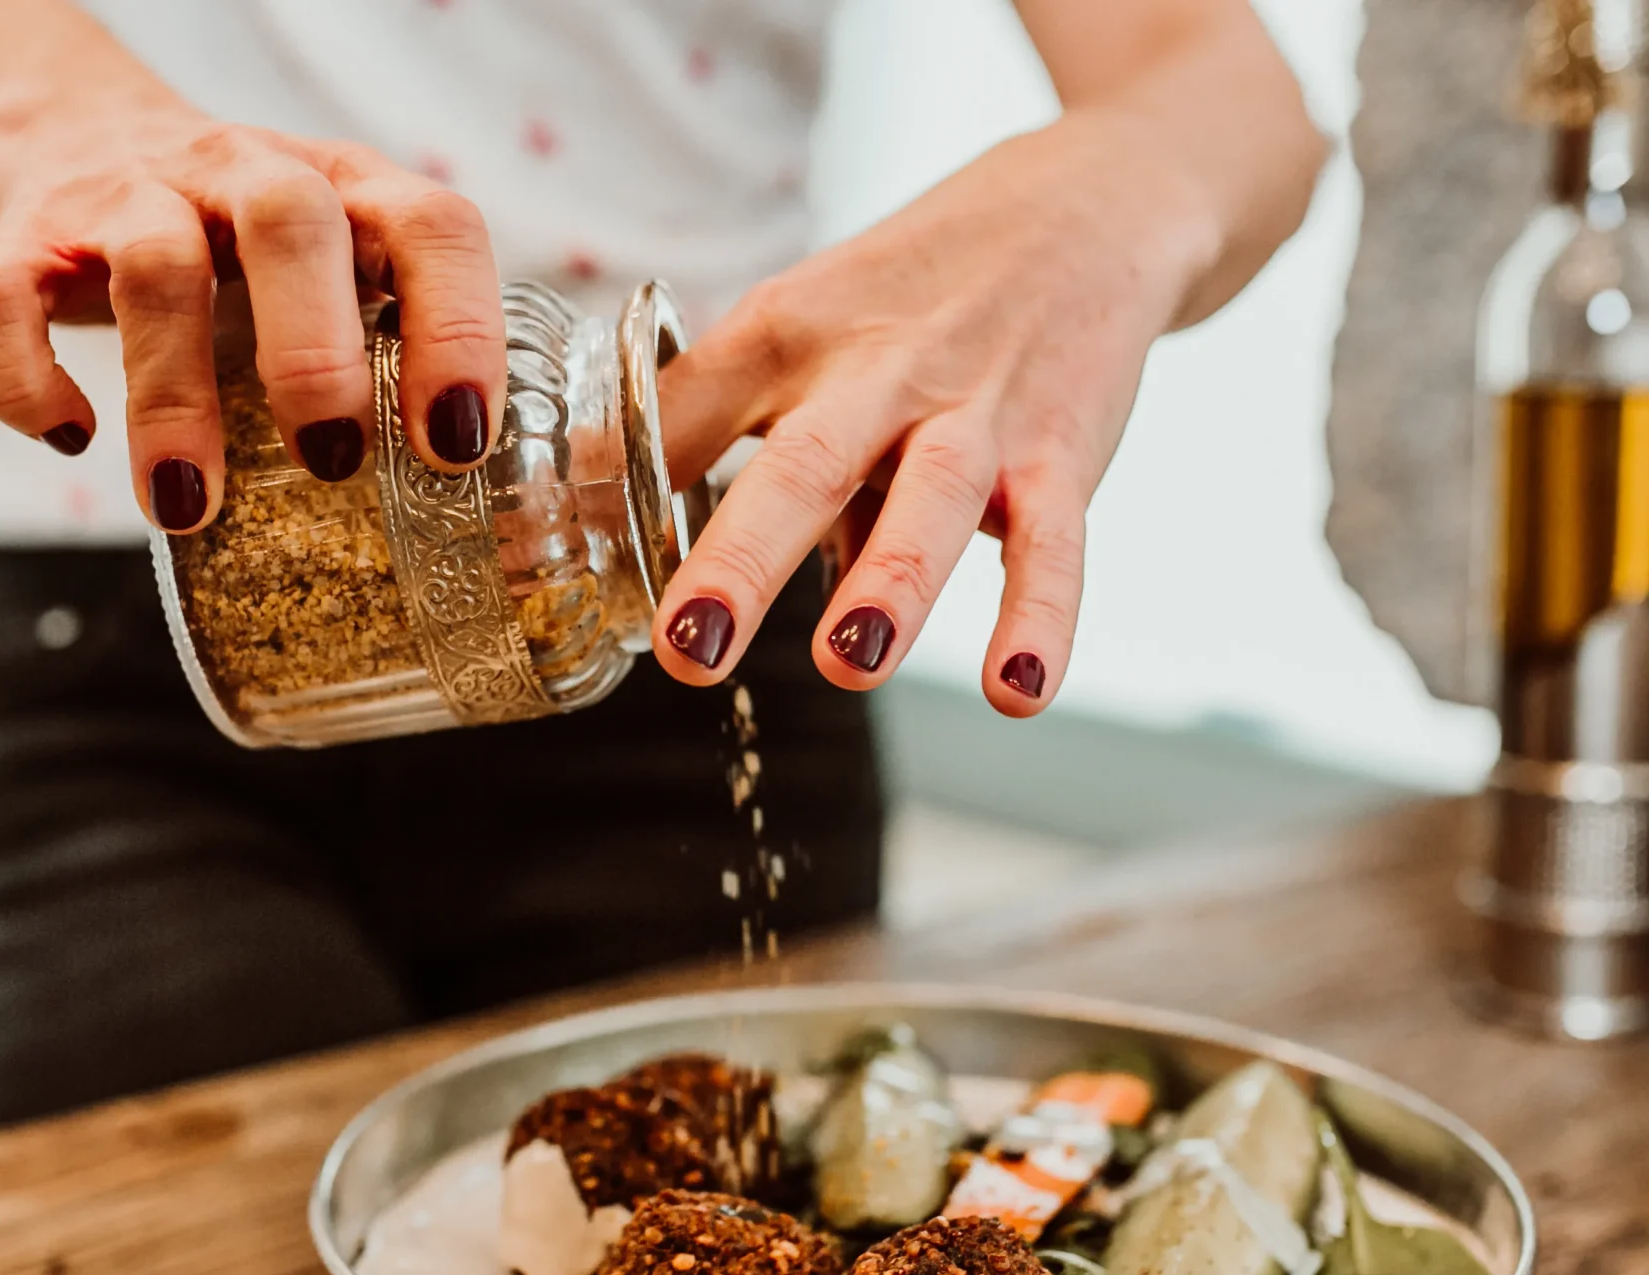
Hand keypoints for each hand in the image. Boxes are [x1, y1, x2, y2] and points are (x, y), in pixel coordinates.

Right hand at [0, 105, 505, 530]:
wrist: (77, 131)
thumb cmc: (236, 250)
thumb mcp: (330, 270)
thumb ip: (385, 351)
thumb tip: (450, 515)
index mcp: (342, 187)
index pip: (429, 227)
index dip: (456, 328)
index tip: (454, 442)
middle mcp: (239, 171)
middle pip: (288, 223)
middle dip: (316, 353)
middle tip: (330, 462)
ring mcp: (125, 194)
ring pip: (152, 269)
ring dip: (174, 398)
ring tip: (187, 506)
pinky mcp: (23, 231)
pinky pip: (2, 298)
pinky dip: (28, 382)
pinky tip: (72, 439)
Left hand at [652, 113, 1228, 714]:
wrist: (1090, 207)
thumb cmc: (912, 290)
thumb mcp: (796, 323)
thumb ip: (706, 414)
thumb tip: (599, 507)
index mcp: (789, 332)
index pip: (687, 407)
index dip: (622, 480)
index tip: (558, 559)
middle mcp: (880, 368)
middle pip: (806, 464)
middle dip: (744, 559)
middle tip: (691, 648)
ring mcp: (976, 413)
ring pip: (932, 501)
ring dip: (891, 587)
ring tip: (848, 664)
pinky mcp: (1061, 453)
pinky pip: (1055, 543)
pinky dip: (1041, 620)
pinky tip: (1018, 693)